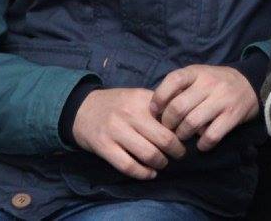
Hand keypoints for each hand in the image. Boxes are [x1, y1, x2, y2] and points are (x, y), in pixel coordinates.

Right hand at [71, 87, 186, 179]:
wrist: (81, 109)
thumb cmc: (118, 104)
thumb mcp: (139, 96)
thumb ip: (161, 104)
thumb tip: (189, 115)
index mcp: (142, 99)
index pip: (172, 117)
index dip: (184, 130)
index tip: (188, 137)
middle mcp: (130, 114)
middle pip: (164, 138)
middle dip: (177, 150)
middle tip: (180, 154)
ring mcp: (115, 131)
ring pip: (148, 154)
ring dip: (161, 163)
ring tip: (164, 163)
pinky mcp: (104, 147)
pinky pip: (128, 166)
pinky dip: (143, 173)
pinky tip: (150, 173)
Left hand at [150, 64, 258, 150]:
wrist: (250, 84)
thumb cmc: (216, 82)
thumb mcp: (198, 75)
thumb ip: (179, 87)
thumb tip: (155, 109)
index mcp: (197, 72)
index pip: (173, 80)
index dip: (159, 98)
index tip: (154, 110)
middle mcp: (209, 84)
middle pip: (178, 107)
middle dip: (168, 123)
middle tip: (168, 129)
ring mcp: (222, 99)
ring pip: (192, 123)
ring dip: (183, 134)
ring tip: (183, 136)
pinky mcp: (233, 116)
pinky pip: (211, 135)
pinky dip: (203, 144)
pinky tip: (201, 144)